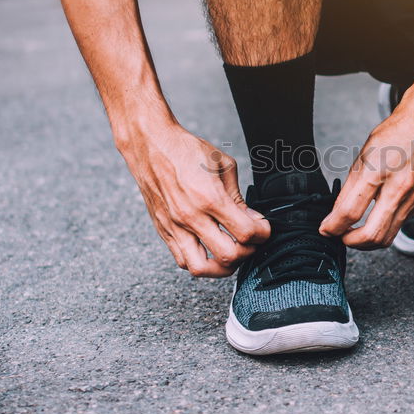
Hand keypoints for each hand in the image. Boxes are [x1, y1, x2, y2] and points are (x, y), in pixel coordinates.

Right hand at [119, 123, 269, 276]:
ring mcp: (175, 226)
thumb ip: (239, 197)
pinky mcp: (164, 230)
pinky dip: (200, 262)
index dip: (262, 233)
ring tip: (230, 254)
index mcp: (210, 198)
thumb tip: (252, 220)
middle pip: (228, 256)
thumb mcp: (224, 166)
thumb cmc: (187, 151)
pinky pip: (182, 260)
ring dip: (222, 267)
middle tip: (250, 241)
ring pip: (201, 268)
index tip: (262, 228)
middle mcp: (191, 217)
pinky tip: (209, 249)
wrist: (151, 145)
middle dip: (247, 252)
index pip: (246, 233)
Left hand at [320, 106, 413, 248]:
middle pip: (372, 235)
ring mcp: (413, 200)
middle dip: (351, 242)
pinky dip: (382, 228)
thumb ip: (349, 189)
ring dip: (367, 241)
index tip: (327, 229)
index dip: (333, 227)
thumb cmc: (394, 136)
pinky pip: (397, 226)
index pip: (351, 212)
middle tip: (340, 236)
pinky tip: (374, 218)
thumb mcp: (362, 157)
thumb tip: (335, 215)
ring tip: (354, 232)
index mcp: (378, 172)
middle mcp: (399, 189)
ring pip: (386, 237)